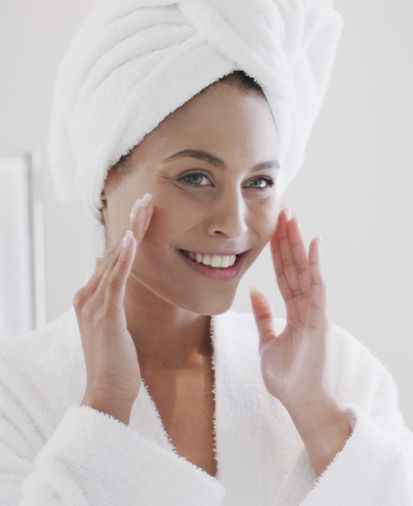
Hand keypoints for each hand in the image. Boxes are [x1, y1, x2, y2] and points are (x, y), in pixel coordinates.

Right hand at [75, 192, 154, 423]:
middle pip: (114, 251)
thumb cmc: (116, 360)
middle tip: (149, 197)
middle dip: (133, 224)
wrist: (107, 391)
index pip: (113, 256)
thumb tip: (101, 264)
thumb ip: (107, 292)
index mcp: (90, 295)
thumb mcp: (112, 319)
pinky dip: (124, 258)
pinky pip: (116, 280)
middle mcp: (87, 295)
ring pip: (115, 260)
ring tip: (144, 208)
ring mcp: (93, 304)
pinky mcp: (105, 314)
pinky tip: (133, 239)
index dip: (130, 231)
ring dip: (131, 232)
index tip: (145, 209)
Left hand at [249, 208, 335, 413]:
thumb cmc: (288, 378)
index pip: (286, 275)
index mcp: (297, 312)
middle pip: (297, 267)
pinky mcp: (319, 320)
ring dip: (299, 244)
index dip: (280, 251)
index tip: (276, 228)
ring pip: (305, 271)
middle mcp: (308, 307)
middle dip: (290, 239)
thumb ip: (264, 317)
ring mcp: (315, 312)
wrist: (301, 401)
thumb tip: (254, 292)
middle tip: (285, 211)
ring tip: (293, 218)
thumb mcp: (267, 343)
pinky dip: (314, 265)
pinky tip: (312, 244)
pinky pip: (316, 287)